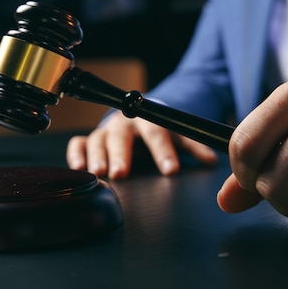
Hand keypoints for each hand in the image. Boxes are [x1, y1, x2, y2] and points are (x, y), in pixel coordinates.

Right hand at [66, 112, 217, 178]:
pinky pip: (78, 144)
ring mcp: (104, 131)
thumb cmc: (156, 130)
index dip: (163, 153)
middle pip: (121, 138)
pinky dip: (76, 154)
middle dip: (121, 155)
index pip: (158, 135)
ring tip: (99, 173)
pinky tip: (79, 169)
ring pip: (98, 140)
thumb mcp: (176, 136)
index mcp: (148, 120)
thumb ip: (193, 147)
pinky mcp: (89, 139)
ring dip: (97, 156)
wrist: (135, 115)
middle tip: (121, 172)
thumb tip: (211, 162)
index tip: (170, 170)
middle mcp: (124, 124)